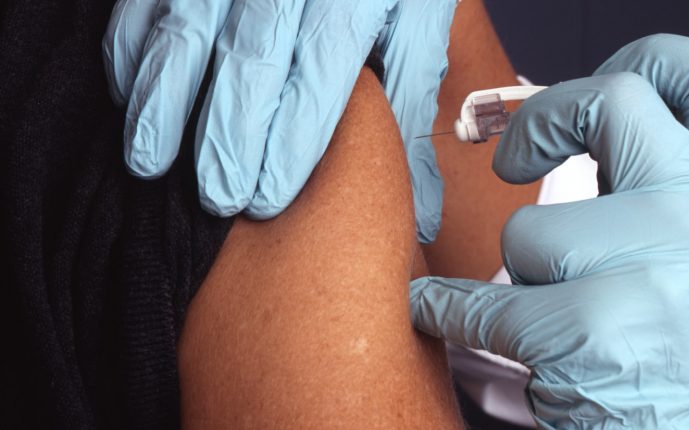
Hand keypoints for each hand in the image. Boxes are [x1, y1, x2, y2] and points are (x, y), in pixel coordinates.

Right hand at [103, 0, 454, 239]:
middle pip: (249, 60)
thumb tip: (422, 204)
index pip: (318, 74)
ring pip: (184, 32)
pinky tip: (133, 99)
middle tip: (218, 197)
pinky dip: (131, 52)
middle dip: (228, 135)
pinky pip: (144, 5)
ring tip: (151, 162)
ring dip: (163, 102)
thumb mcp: (414, 19)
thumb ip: (409, 99)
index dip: (290, 139)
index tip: (266, 197)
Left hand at [410, 35, 688, 427]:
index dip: (657, 57)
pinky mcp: (593, 328)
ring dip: (524, 271)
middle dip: (541, 120)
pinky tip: (443, 312)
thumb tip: (567, 115)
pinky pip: (482, 298)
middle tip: (512, 158)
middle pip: (610, 102)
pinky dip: (448, 308)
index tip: (608, 73)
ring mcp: (653, 270)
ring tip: (560, 309)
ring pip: (530, 227)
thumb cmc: (676, 334)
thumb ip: (650, 174)